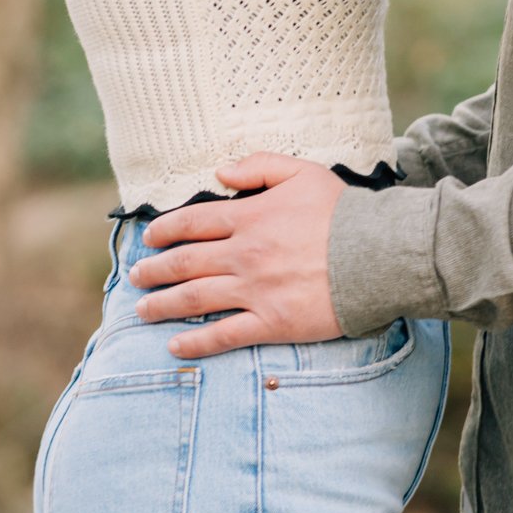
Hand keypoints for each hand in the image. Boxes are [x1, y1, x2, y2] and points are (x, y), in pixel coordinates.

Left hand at [128, 154, 344, 357]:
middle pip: (185, 263)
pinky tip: (176, 346)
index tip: (147, 238)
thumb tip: (220, 172)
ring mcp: (255, 291)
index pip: (192, 222)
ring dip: (163, 305)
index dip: (165, 230)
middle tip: (135, 276)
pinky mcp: (272, 323)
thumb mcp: (302, 172)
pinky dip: (196, 343)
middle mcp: (245, 254)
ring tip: (142, 311)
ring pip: (195, 299)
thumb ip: (258, 166)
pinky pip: (224, 335)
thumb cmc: (342, 212)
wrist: (377, 255)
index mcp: (250, 217)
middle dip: (154, 270)